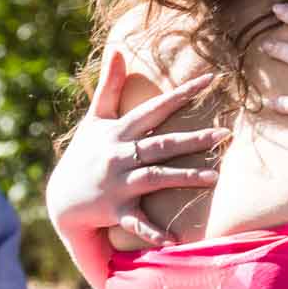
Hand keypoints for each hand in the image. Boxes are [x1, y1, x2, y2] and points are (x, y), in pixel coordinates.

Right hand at [46, 51, 227, 245]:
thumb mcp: (96, 118)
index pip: (155, 108)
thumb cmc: (85, 153)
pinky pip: (137, 221)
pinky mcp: (116, 210)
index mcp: (119, 131)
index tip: (211, 79)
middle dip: (193, 139)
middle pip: (161, 144)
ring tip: (215, 177)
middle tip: (225, 133)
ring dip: (184, 178)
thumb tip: (118, 48)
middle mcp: (120, 155)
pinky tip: (175, 240)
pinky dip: (154, 232)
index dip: (182, 93)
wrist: (62, 198)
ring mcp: (118, 183)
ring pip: (155, 178)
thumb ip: (110, 84)